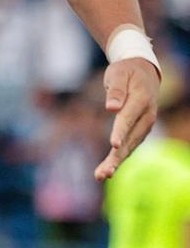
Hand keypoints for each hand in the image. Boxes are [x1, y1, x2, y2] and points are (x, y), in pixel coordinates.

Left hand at [95, 59, 160, 179]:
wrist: (143, 71)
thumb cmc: (126, 71)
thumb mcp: (119, 74)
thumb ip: (116, 90)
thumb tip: (111, 108)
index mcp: (142, 100)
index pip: (129, 118)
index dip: (121, 131)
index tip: (113, 145)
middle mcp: (147, 116)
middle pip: (131, 139)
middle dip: (117, 157)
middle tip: (104, 173)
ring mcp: (145, 125)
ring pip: (131, 146)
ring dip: (116, 162)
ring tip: (102, 175)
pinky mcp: (140, 130)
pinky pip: (130, 146)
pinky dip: (119, 158)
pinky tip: (107, 170)